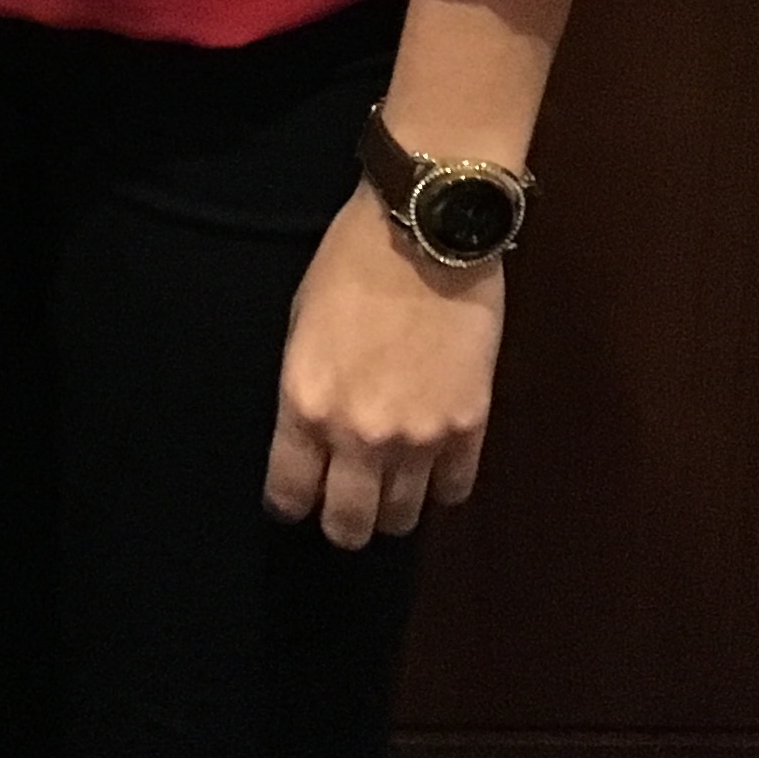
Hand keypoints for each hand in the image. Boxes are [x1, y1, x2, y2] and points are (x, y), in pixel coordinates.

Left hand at [263, 179, 506, 548]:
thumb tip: (312, 436)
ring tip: (391, 485)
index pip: (290, 495)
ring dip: (392, 507)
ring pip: (402, 518)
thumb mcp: (302, 325)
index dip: (291, 503)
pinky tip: (434, 464)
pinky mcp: (468, 427)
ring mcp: (418, 437)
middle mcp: (359, 435)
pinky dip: (441, 485)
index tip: (297, 497)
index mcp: (306, 406)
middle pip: (349, 525)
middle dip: (343, 522)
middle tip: (346, 503)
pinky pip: (454, 491)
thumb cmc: (351, 264)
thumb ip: (306, 391)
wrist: (427, 231)